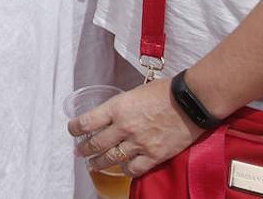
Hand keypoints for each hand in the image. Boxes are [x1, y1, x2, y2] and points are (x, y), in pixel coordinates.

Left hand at [68, 79, 204, 176]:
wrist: (190, 101)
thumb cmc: (166, 91)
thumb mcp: (135, 92)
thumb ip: (122, 106)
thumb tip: (115, 113)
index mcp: (117, 108)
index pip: (87, 122)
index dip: (75, 128)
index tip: (72, 131)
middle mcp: (124, 127)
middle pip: (96, 144)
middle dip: (84, 150)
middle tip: (80, 152)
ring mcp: (139, 143)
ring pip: (111, 159)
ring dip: (99, 163)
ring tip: (94, 165)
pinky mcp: (154, 155)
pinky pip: (133, 169)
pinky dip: (125, 170)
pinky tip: (122, 169)